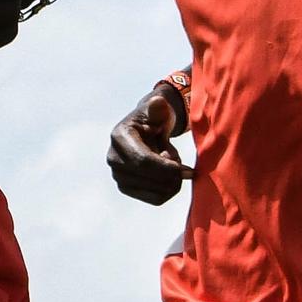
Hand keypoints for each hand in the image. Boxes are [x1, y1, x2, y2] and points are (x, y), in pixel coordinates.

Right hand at [108, 76, 191, 203]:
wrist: (148, 131)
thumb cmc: (156, 119)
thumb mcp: (159, 111)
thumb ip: (158, 108)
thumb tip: (157, 102)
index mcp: (119, 137)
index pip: (142, 160)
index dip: (166, 167)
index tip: (187, 170)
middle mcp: (113, 158)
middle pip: (147, 178)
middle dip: (172, 177)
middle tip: (188, 171)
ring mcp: (118, 175)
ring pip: (153, 191)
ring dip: (171, 183)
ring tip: (175, 167)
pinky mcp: (126, 188)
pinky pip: (154, 199)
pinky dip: (169, 191)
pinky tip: (171, 177)